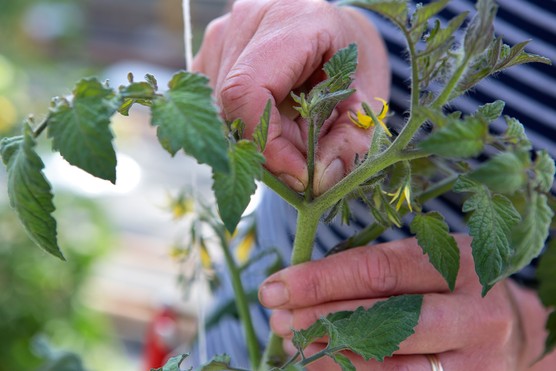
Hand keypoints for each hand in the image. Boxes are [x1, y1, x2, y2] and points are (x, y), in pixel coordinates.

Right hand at [192, 0, 389, 194]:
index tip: (298, 175)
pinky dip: (244, 127)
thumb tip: (318, 181)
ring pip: (220, 111)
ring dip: (256, 138)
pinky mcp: (211, 52)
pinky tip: (273, 120)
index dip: (267, 144)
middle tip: (303, 160)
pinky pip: (215, 107)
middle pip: (233, 106)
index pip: (249, 91)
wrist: (340, 34)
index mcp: (295, 21)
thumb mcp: (366, 102)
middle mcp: (248, 19)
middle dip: (268, 148)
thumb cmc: (355, 61)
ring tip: (294, 131)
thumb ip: (349, 142)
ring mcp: (224, 33)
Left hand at [258, 235, 552, 369]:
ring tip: (293, 342)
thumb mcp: (421, 262)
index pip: (377, 271)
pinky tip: (323, 364)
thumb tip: (299, 284)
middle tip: (278, 318)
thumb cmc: (450, 287)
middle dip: (320, 319)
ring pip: (387, 363)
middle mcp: (474, 314)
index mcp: (457, 264)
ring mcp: (474, 361)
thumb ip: (371, 269)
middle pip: (383, 319)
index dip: (320, 280)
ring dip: (329, 354)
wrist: (509, 331)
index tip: (276, 286)